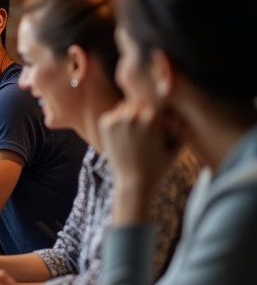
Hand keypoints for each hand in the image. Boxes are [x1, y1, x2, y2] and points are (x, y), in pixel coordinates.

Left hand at [99, 101, 177, 220]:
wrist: (134, 182)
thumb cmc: (158, 166)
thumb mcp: (175, 146)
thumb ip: (180, 126)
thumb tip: (179, 109)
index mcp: (153, 118)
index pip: (154, 102)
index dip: (156, 114)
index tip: (157, 125)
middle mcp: (133, 116)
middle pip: (138, 103)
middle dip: (141, 113)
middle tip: (143, 130)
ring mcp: (117, 120)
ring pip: (124, 107)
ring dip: (128, 115)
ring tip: (134, 134)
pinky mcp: (105, 124)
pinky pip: (112, 114)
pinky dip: (116, 121)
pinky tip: (122, 136)